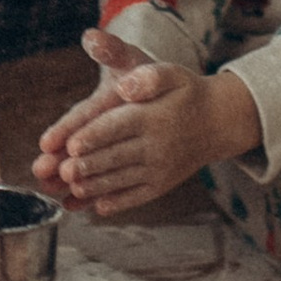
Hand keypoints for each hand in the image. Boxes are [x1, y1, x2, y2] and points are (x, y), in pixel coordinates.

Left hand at [34, 27, 260, 216]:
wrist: (219, 122)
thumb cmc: (187, 94)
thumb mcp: (172, 73)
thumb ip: (149, 77)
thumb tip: (125, 87)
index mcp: (152, 116)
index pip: (118, 127)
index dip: (94, 136)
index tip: (71, 144)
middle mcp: (156, 145)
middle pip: (116, 157)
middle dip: (88, 166)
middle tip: (61, 172)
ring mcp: (160, 168)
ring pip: (123, 180)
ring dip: (96, 187)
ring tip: (71, 191)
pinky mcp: (161, 184)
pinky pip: (137, 196)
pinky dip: (117, 203)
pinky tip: (98, 207)